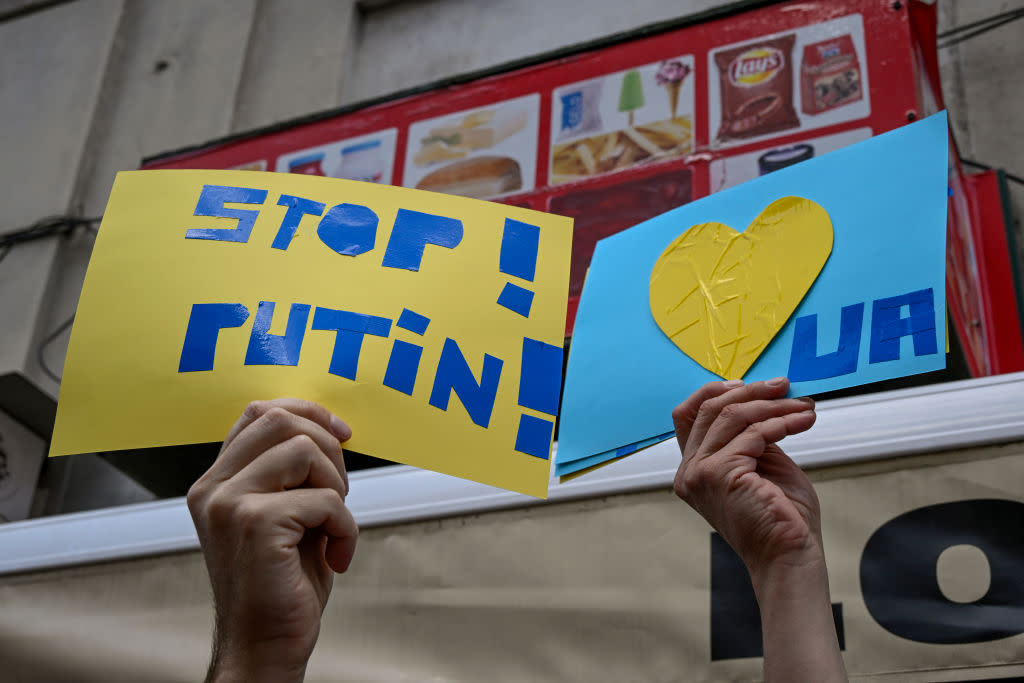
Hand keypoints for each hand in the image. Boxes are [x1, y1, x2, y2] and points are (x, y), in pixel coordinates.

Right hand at [187, 399, 357, 682]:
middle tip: (340, 492)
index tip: (341, 432)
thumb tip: (328, 429)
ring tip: (333, 524)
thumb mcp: (284, 516)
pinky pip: (324, 499)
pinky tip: (336, 555)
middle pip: (282, 420)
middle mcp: (214, 487)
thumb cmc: (280, 585)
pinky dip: (345, 526)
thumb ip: (290, 474)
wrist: (263, 646)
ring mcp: (230, 503)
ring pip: (304, 450)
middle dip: (329, 449)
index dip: (307, 412)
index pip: (259, 413)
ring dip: (338, 486)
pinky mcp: (256, 524)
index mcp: (217, 482)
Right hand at [671, 377, 819, 577]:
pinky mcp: (720, 474)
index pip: (688, 415)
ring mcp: (700, 472)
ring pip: (732, 416)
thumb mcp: (761, 464)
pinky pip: (753, 433)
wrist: (791, 556)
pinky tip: (803, 421)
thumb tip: (762, 397)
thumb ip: (750, 435)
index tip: (750, 384)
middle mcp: (688, 471)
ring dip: (773, 405)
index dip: (714, 392)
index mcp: (692, 469)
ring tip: (803, 405)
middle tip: (784, 385)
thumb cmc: (781, 517)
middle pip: (708, 408)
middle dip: (750, 392)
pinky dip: (781, 422)